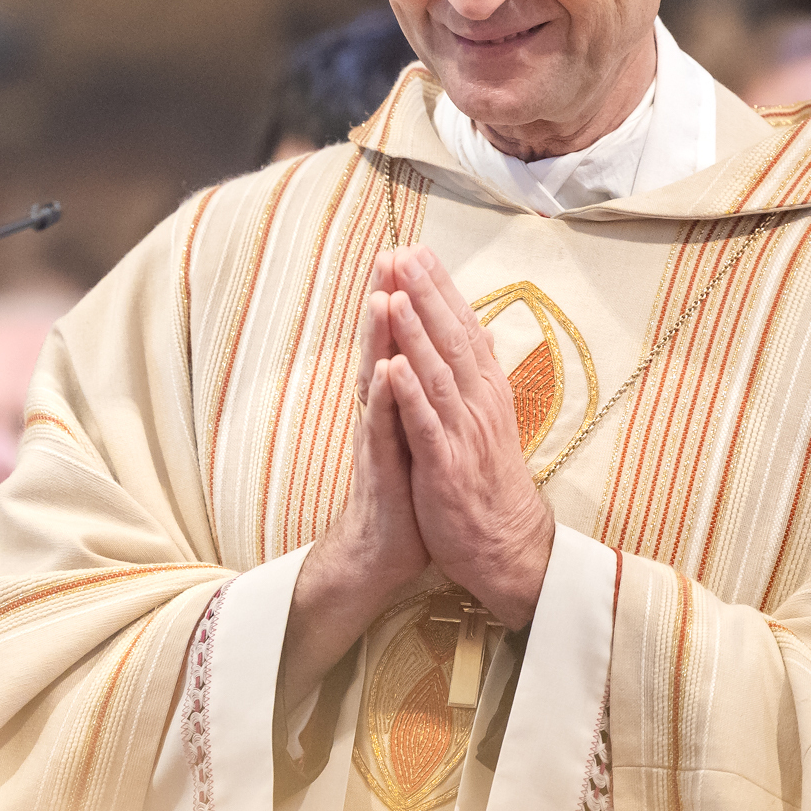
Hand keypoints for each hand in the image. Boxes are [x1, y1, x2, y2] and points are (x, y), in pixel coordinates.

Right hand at [280, 254, 434, 708]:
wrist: (383, 555)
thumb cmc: (406, 495)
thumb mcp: (419, 436)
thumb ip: (420, 395)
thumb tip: (433, 356)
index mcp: (398, 402)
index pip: (400, 341)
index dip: (407, 300)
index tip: (413, 255)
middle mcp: (383, 413)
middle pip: (382, 348)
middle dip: (386, 301)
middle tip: (389, 255)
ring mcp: (379, 439)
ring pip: (377, 380)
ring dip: (378, 340)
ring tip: (382, 298)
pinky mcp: (382, 470)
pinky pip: (382, 430)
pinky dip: (384, 400)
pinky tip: (385, 372)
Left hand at [385, 246, 556, 627]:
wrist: (504, 544)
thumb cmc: (489, 479)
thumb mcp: (489, 420)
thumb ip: (480, 374)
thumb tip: (481, 331)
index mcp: (485, 390)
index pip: (463, 327)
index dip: (441, 288)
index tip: (419, 249)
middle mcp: (478, 404)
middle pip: (452, 339)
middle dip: (427, 294)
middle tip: (405, 253)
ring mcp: (462, 433)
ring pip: (438, 373)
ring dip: (416, 334)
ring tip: (397, 295)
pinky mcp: (445, 465)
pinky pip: (426, 424)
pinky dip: (410, 394)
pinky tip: (393, 366)